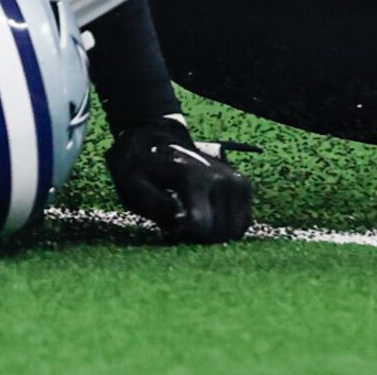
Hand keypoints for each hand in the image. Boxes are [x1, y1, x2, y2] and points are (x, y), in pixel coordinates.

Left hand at [108, 116, 255, 244]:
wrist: (159, 139)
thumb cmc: (143, 167)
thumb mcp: (133, 183)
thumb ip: (153, 203)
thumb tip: (180, 220)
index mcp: (194, 177)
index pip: (201, 227)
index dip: (183, 235)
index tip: (171, 225)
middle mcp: (222, 178)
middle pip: (218, 234)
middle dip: (197, 237)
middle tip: (179, 221)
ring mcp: (237, 181)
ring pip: (232, 232)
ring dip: (213, 233)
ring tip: (193, 216)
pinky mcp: (243, 186)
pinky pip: (242, 224)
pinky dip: (226, 227)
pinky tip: (208, 216)